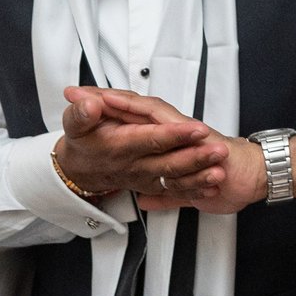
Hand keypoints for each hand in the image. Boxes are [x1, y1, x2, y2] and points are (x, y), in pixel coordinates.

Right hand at [55, 87, 224, 200]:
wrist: (80, 168)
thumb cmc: (84, 141)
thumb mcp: (75, 123)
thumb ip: (83, 113)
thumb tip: (90, 102)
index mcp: (120, 146)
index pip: (150, 139)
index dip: (173, 134)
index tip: (196, 128)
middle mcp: (135, 164)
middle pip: (168, 162)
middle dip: (195, 157)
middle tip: (219, 150)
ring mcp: (145, 178)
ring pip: (175, 180)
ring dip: (199, 178)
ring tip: (221, 173)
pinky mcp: (152, 186)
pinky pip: (173, 192)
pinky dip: (193, 192)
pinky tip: (213, 189)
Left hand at [86, 91, 295, 213]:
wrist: (255, 179)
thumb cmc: (227, 183)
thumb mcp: (187, 193)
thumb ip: (165, 193)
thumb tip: (149, 197)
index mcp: (172, 145)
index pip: (136, 125)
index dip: (112, 116)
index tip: (83, 109)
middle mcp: (176, 133)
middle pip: (136, 113)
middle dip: (106, 103)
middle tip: (77, 94)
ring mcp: (182, 130)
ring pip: (146, 111)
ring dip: (119, 102)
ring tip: (92, 96)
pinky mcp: (189, 132)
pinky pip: (160, 117)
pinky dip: (137, 109)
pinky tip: (120, 103)